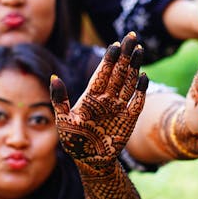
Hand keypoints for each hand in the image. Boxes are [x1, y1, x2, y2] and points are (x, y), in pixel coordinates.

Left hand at [51, 32, 148, 170]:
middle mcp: (106, 98)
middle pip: (117, 72)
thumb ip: (59, 99)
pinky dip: (141, 89)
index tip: (115, 44)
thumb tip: (54, 76)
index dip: (109, 59)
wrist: (90, 162)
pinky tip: (144, 76)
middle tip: (131, 36)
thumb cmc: (74, 141)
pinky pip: (137, 101)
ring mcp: (118, 107)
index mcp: (91, 96)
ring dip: (133, 66)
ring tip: (138, 49)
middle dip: (124, 54)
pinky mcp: (129, 120)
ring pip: (128, 82)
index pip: (102, 73)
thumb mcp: (63, 120)